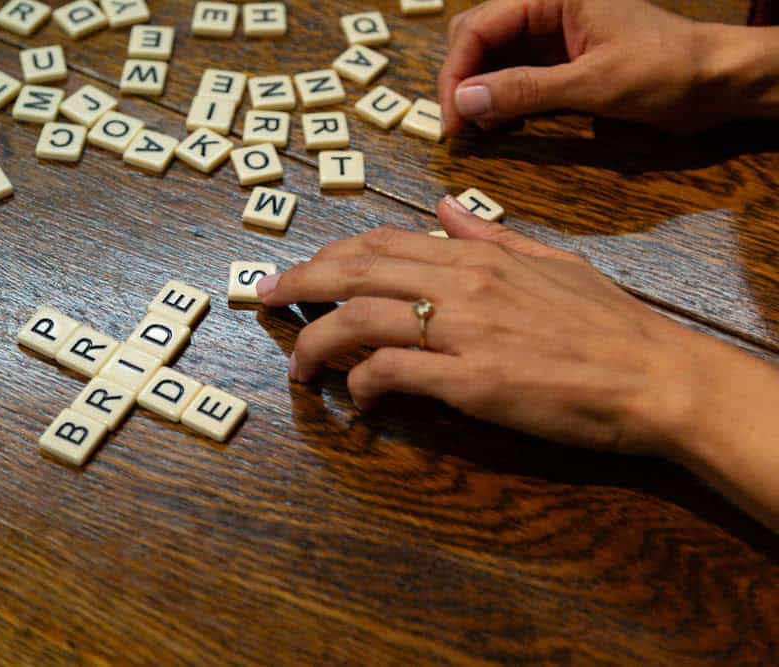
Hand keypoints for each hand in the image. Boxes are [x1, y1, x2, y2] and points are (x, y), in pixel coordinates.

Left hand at [256, 197, 712, 457]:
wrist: (654, 376)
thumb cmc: (605, 322)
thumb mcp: (548, 261)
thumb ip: (489, 235)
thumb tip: (445, 211)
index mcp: (476, 255)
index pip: (380, 245)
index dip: (328, 256)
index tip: (299, 272)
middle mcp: (461, 283)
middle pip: (354, 273)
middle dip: (299, 285)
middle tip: (264, 300)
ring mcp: (463, 331)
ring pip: (360, 321)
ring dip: (316, 343)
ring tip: (298, 366)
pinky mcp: (471, 381)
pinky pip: (393, 373)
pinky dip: (362, 383)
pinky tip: (356, 397)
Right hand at [438, 0, 756, 134]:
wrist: (718, 81)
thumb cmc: (667, 71)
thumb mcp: (594, 83)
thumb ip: (526, 91)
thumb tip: (464, 103)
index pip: (478, 28)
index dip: (456, 74)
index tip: (452, 122)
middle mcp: (546, 10)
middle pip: (476, 39)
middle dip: (461, 82)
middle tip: (461, 129)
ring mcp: (552, 36)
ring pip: (491, 60)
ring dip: (478, 94)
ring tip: (480, 132)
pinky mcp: (560, 61)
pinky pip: (513, 77)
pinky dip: (501, 102)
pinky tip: (503, 126)